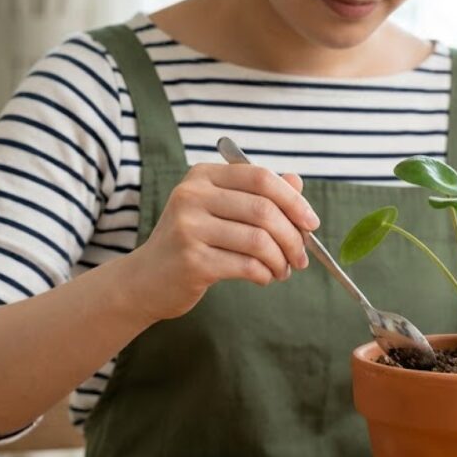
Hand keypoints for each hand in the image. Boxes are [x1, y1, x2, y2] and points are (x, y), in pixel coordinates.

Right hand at [122, 163, 318, 321]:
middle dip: (293, 236)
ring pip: (259, 240)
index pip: (260, 177)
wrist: (144, 280)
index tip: (312, 223)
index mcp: (202, 176)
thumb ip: (257, 194)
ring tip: (282, 271)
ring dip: (281, 260)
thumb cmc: (189, 243)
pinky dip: (265, 274)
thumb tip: (297, 183)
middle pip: (263, 209)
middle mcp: (192, 196)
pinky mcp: (192, 261)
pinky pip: (246, 266)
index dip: (293, 200)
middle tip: (301, 257)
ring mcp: (188, 228)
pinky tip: (264, 278)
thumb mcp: (219, 210)